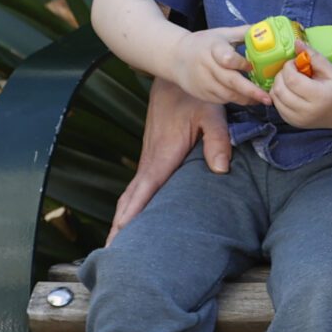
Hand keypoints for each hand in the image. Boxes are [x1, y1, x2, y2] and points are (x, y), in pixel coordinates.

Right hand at [109, 77, 232, 243]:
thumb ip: (218, 140)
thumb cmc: (195, 96)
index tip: (119, 237)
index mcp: (162, 156)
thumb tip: (221, 169)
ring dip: (123, 217)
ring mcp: (150, 159)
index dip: (131, 215)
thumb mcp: (212, 114)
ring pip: (132, 194)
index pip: (143, 191)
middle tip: (110, 254)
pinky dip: (131, 204)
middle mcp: (151, 160)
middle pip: (130, 199)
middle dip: (119, 226)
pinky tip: (132, 216)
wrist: (175, 77)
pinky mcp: (154, 156)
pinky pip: (139, 185)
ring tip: (117, 244)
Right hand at [169, 25, 264, 109]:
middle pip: (230, 81)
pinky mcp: (201, 93)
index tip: (252, 66)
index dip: (240, 63)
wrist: (176, 57)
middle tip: (267, 98)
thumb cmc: (206, 44)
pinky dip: (236, 100)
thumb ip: (244, 33)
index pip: (227, 58)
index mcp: (213, 48)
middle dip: (251, 91)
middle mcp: (207, 66)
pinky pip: (222, 100)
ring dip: (247, 99)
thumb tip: (268, 29)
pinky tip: (249, 98)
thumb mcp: (222, 34)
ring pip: (228, 94)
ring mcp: (203, 82)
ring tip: (263, 99)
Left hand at [269, 41, 331, 128]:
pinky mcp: (294, 123)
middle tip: (291, 70)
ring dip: (278, 85)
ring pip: (275, 98)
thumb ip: (314, 56)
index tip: (295, 62)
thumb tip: (297, 43)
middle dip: (281, 75)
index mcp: (320, 96)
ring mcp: (299, 119)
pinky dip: (279, 96)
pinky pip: (277, 106)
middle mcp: (308, 111)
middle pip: (280, 90)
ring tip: (290, 80)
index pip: (292, 80)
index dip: (288, 67)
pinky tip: (290, 91)